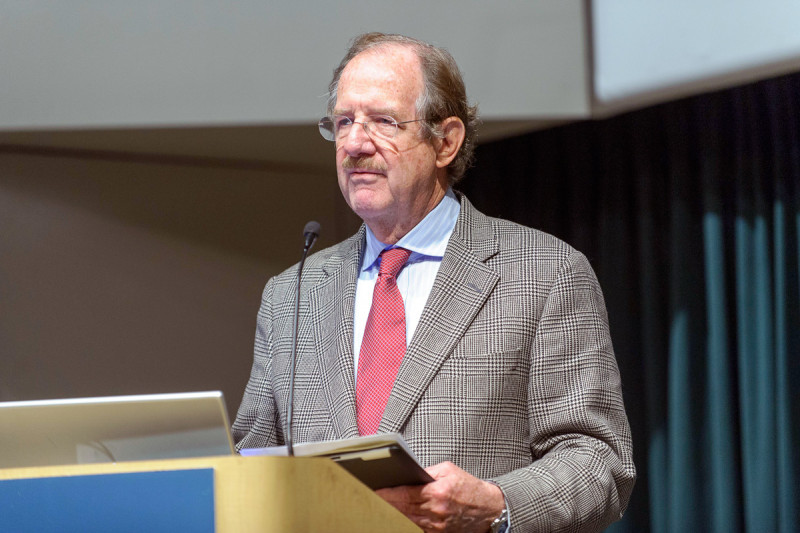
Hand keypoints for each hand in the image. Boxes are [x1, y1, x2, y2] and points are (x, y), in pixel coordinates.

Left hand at [376, 461, 504, 532]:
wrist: (489, 509)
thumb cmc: (469, 487)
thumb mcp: (449, 470)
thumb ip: (427, 472)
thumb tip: (407, 474)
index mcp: (438, 492)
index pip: (404, 494)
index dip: (387, 494)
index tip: (374, 490)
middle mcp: (436, 511)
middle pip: (402, 509)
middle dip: (385, 503)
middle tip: (370, 498)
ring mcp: (437, 526)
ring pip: (406, 520)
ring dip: (392, 514)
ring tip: (379, 506)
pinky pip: (416, 528)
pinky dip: (405, 522)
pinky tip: (395, 516)